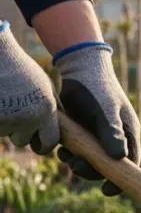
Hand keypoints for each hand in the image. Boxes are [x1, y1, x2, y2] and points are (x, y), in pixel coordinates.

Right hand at [0, 21, 58, 152]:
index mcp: (45, 111)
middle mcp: (27, 118)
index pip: (49, 142)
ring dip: (4, 122)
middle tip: (15, 110)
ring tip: (4, 100)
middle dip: (18, 131)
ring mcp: (5, 119)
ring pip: (5, 133)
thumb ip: (53, 108)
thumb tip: (62, 128)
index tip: (38, 141)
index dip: (43, 144)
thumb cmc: (20, 69)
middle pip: (23, 140)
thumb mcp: (45, 87)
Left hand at [51, 41, 140, 196]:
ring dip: (79, 163)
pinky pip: (80, 151)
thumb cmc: (98, 88)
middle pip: (109, 166)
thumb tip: (120, 158)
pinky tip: (62, 149)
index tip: (107, 191)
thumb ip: (112, 133)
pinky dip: (71, 154)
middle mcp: (116, 138)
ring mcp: (100, 136)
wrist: (81, 69)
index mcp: (129, 134)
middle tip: (75, 167)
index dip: (121, 180)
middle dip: (92, 171)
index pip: (131, 163)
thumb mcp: (106, 110)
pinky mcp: (85, 132)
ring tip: (66, 156)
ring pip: (92, 160)